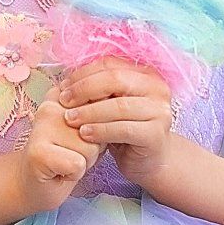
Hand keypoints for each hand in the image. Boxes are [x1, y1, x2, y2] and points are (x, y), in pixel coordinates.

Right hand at [13, 96, 99, 213]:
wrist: (35, 184)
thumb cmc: (66, 156)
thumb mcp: (88, 130)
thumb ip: (99, 113)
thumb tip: (115, 106)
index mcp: (62, 95)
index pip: (101, 102)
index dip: (100, 128)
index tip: (81, 136)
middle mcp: (49, 106)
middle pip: (98, 126)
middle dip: (94, 146)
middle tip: (72, 152)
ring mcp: (41, 127)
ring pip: (90, 147)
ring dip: (85, 161)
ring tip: (66, 161)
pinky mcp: (38, 152)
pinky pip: (77, 164)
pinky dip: (75, 174)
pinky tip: (60, 171)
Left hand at [57, 59, 175, 186]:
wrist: (150, 160)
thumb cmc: (126, 129)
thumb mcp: (112, 104)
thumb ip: (98, 89)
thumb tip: (67, 80)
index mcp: (146, 74)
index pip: (111, 64)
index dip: (84, 73)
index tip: (64, 86)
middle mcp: (157, 89)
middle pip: (115, 80)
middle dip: (85, 90)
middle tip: (64, 102)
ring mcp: (160, 112)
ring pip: (118, 106)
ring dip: (89, 112)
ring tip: (70, 119)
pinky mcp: (155, 135)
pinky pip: (123, 129)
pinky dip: (100, 130)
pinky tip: (84, 134)